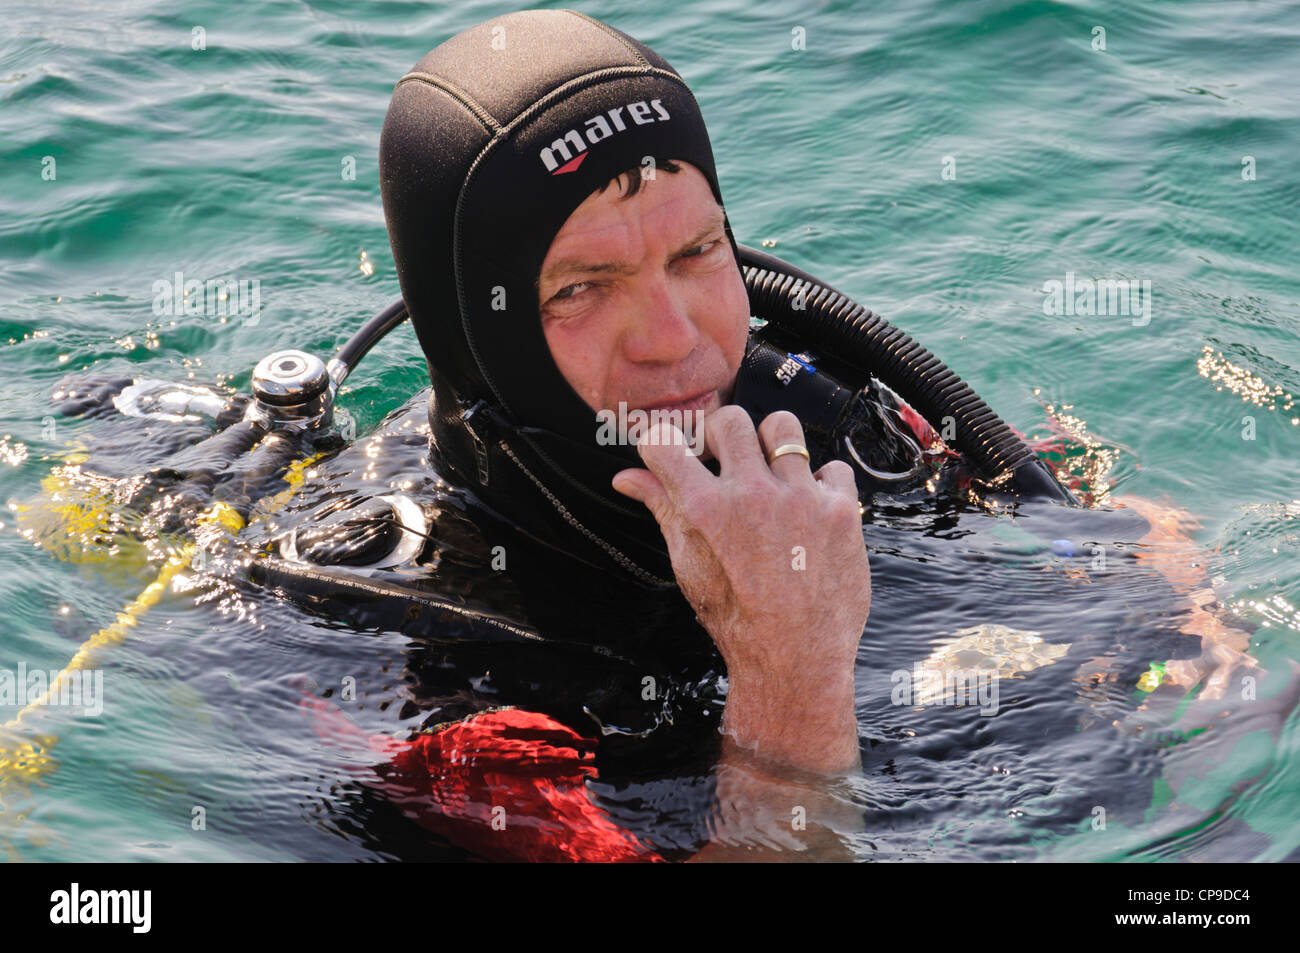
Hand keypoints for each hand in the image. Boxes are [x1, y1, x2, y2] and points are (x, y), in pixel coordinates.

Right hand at [612, 407, 869, 773]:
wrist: (797, 658)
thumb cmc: (737, 618)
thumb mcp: (688, 565)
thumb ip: (662, 508)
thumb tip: (626, 477)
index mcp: (705, 510)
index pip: (666, 442)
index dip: (662, 441)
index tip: (671, 449)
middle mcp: (752, 495)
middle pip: (728, 419)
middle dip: (719, 434)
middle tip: (724, 459)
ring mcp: (800, 498)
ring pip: (782, 426)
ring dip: (772, 444)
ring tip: (772, 474)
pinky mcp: (839, 509)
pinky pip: (831, 466)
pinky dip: (820, 482)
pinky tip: (810, 510)